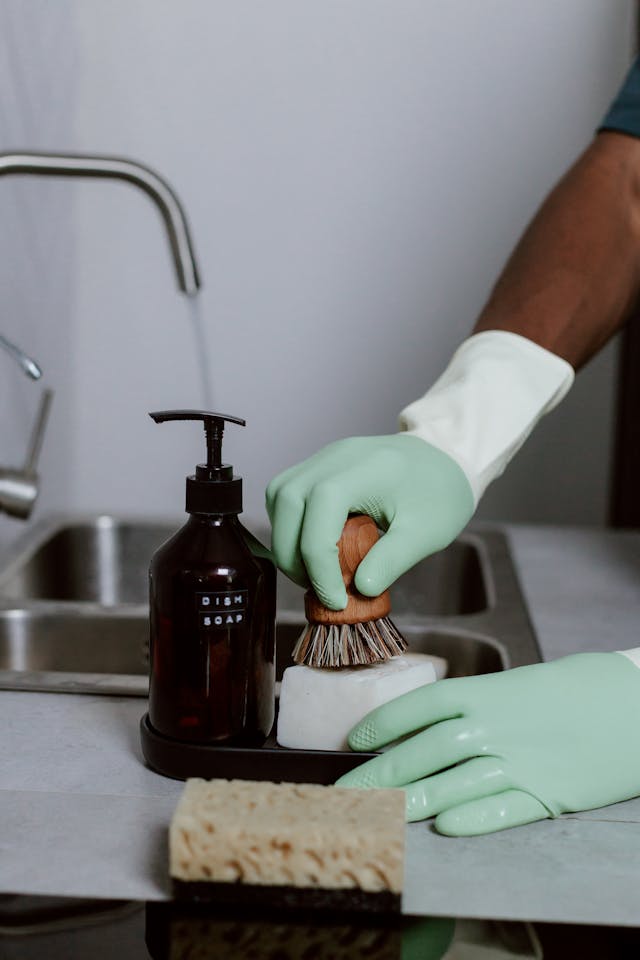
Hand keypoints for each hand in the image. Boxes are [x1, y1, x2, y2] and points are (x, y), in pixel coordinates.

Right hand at [265, 435, 473, 609]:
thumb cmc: (439, 493)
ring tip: (312, 570)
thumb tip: (359, 589)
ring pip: (279, 496)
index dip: (320, 568)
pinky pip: (287, 492)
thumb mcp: (425, 534)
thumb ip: (391, 561)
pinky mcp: (320, 465)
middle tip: (317, 588)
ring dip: (286, 538)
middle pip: (286, 502)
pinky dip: (290, 523)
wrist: (445, 458)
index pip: (318, 519)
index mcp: (362, 471)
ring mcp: (324, 457)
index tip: (335, 600)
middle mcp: (334, 458)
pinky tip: (312, 546)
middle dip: (293, 554)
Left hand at [336, 652, 639, 834]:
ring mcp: (520, 761)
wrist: (630, 703)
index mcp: (486, 692)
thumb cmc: (571, 690)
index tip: (353, 740)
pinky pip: (502, 809)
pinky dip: (472, 819)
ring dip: (410, 802)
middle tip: (343, 794)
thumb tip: (427, 725)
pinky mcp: (547, 793)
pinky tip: (443, 828)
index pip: (421, 706)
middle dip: (379, 775)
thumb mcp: (517, 686)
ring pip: (453, 783)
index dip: (383, 723)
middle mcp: (495, 726)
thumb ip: (474, 706)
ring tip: (376, 816)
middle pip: (424, 751)